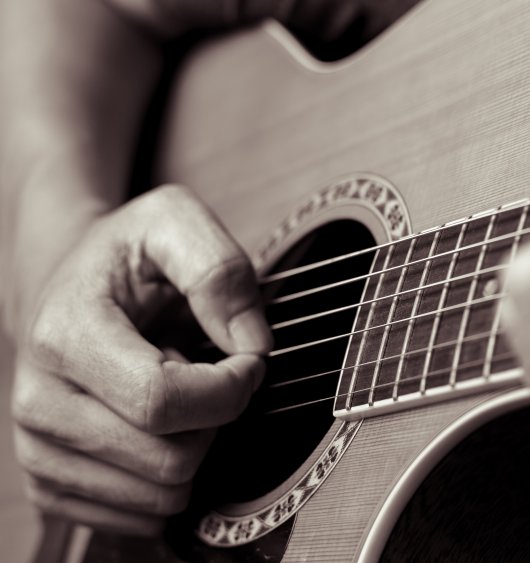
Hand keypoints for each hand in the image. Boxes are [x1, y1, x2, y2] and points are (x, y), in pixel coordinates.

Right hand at [10, 185, 271, 534]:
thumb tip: (251, 345)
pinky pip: (142, 518)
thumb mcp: (173, 221)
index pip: (163, 403)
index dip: (230, 388)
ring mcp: (39, 454)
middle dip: (216, 421)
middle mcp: (38, 404)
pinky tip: (156, 429)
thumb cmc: (125, 258)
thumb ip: (219, 269)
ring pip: (161, 497)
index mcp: (64, 337)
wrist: (64, 287)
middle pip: (170, 461)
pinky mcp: (52, 488)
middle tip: (209, 376)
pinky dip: (170, 479)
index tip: (247, 359)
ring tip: (175, 395)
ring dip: (194, 450)